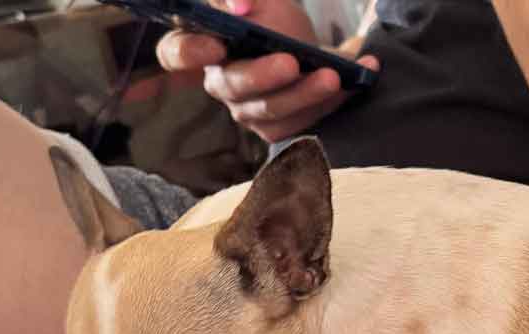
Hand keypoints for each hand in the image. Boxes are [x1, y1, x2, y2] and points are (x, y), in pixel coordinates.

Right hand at [156, 0, 378, 142]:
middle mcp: (220, 82)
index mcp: (202, 44)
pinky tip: (354, 83)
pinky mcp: (278, 128)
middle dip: (264, 76)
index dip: (190, 52)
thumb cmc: (273, 16)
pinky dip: (330, 103)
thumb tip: (241, 7)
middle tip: (292, 62)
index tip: (216, 45)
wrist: (308, 45)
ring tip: (333, 76)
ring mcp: (248, 111)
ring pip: (270, 112)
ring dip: (304, 95)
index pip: (175, 52)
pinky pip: (300, 123)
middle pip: (233, 86)